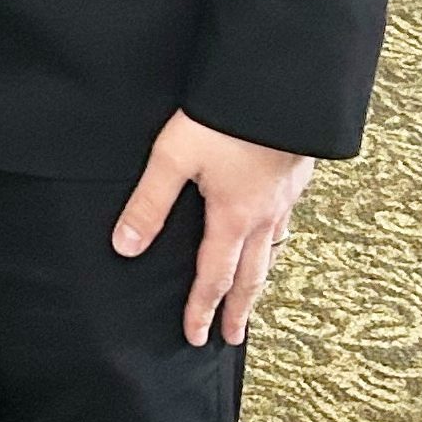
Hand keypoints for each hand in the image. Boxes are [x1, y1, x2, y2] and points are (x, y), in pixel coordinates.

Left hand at [113, 111, 315, 346]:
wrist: (280, 84)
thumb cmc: (225, 117)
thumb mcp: (174, 156)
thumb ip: (149, 203)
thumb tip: (124, 247)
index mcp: (233, 218)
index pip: (213, 278)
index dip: (202, 309)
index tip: (196, 337)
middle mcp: (264, 215)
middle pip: (251, 276)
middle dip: (239, 309)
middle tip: (234, 337)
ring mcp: (285, 197)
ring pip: (274, 250)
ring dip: (262, 279)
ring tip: (255, 295)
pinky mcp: (297, 176)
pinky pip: (287, 222)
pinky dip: (278, 241)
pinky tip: (276, 235)